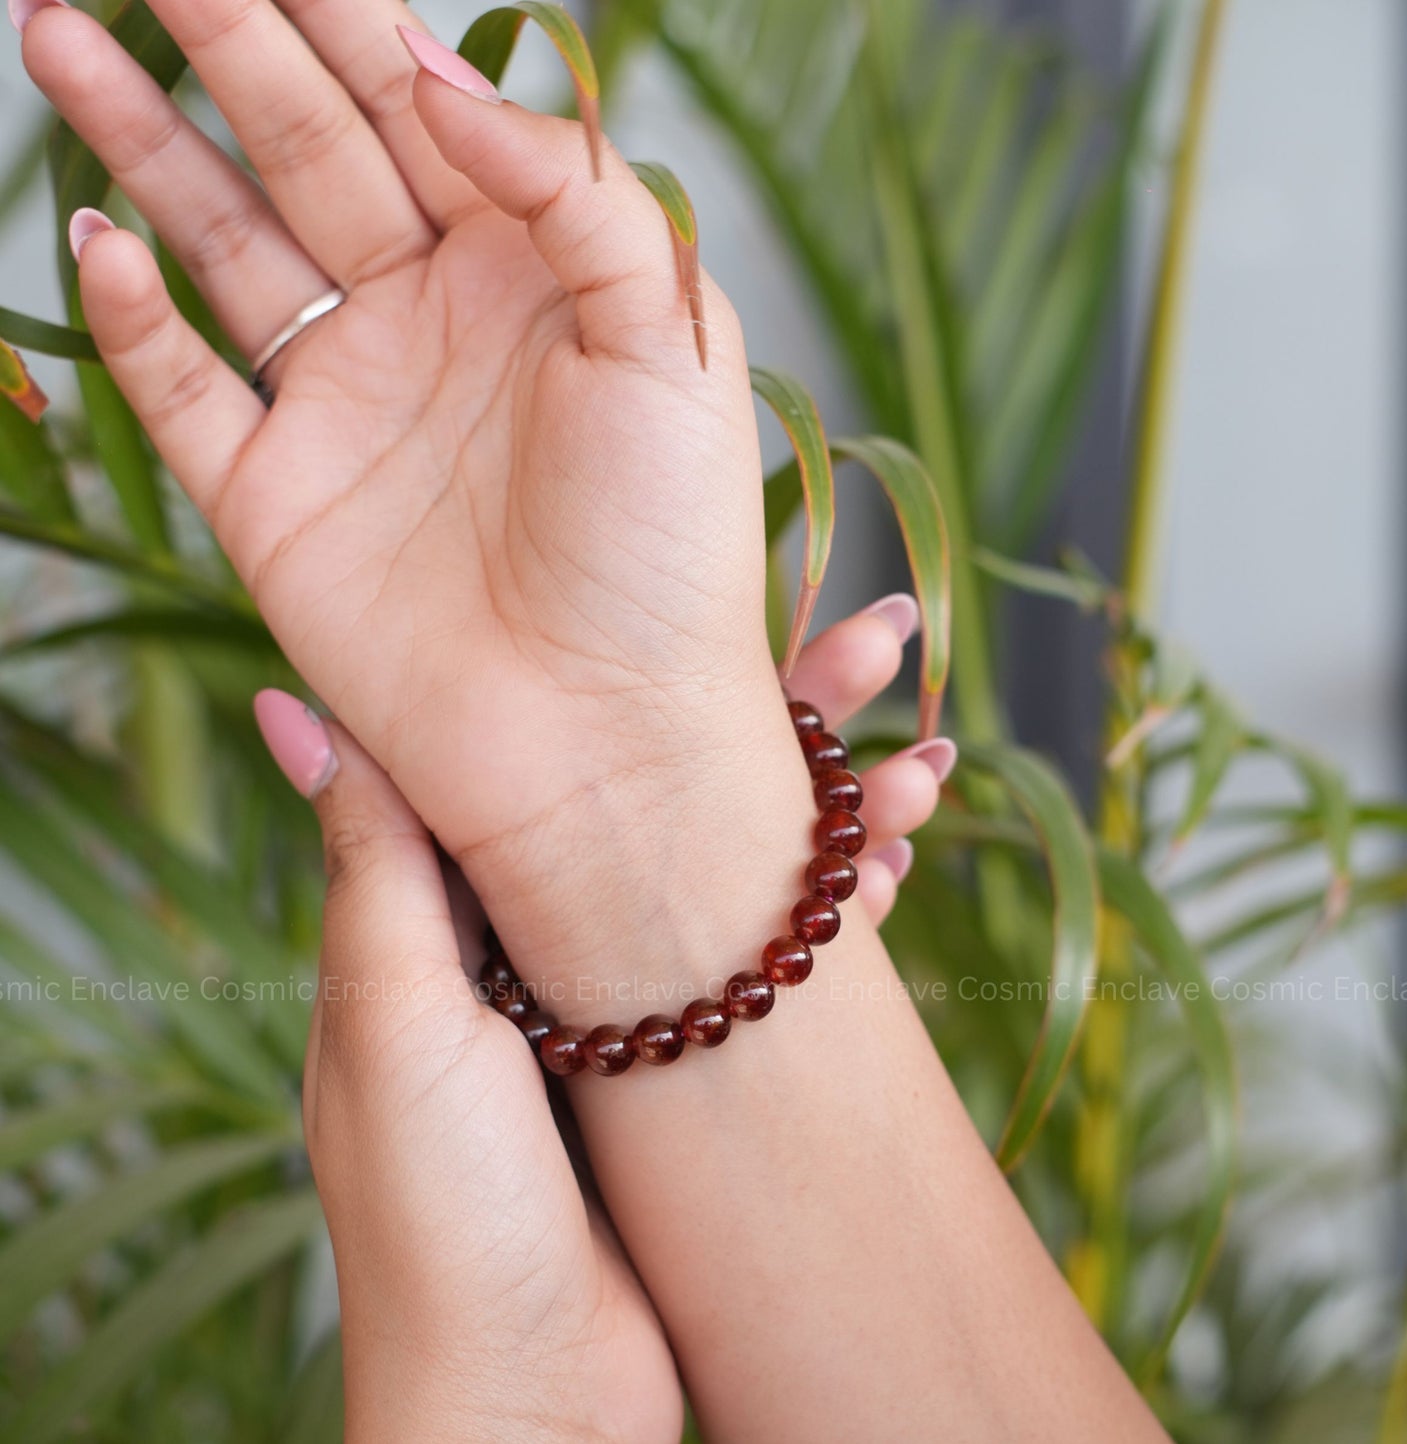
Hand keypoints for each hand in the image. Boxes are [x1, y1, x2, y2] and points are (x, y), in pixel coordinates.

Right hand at [18, 0, 836, 997]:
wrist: (612, 733)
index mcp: (531, 278)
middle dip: (224, 39)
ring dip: (143, 140)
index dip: (345, 16)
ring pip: (223, 243)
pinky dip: (133, 319)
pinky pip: (184, 391)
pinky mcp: (279, 503)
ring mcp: (347, 411)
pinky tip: (95, 237)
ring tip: (56, 32)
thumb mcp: (670, 340)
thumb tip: (437, 77)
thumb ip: (573, 192)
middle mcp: (431, 327)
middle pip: (308, 149)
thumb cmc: (668, 552)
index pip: (423, 112)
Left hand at [281, 606, 943, 1443]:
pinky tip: (901, 872)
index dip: (662, 669)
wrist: (529, 1407)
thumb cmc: (441, 1219)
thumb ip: (375, 861)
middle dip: (787, 713)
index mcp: (465, 906)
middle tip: (885, 645)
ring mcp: (632, 994)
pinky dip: (836, 909)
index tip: (760, 608)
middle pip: (674, 782)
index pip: (569, 741)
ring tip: (931, 770)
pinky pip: (774, 955)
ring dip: (836, 809)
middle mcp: (551, 931)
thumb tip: (292, 701)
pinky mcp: (691, 1060)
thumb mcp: (398, 1023)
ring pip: (743, 860)